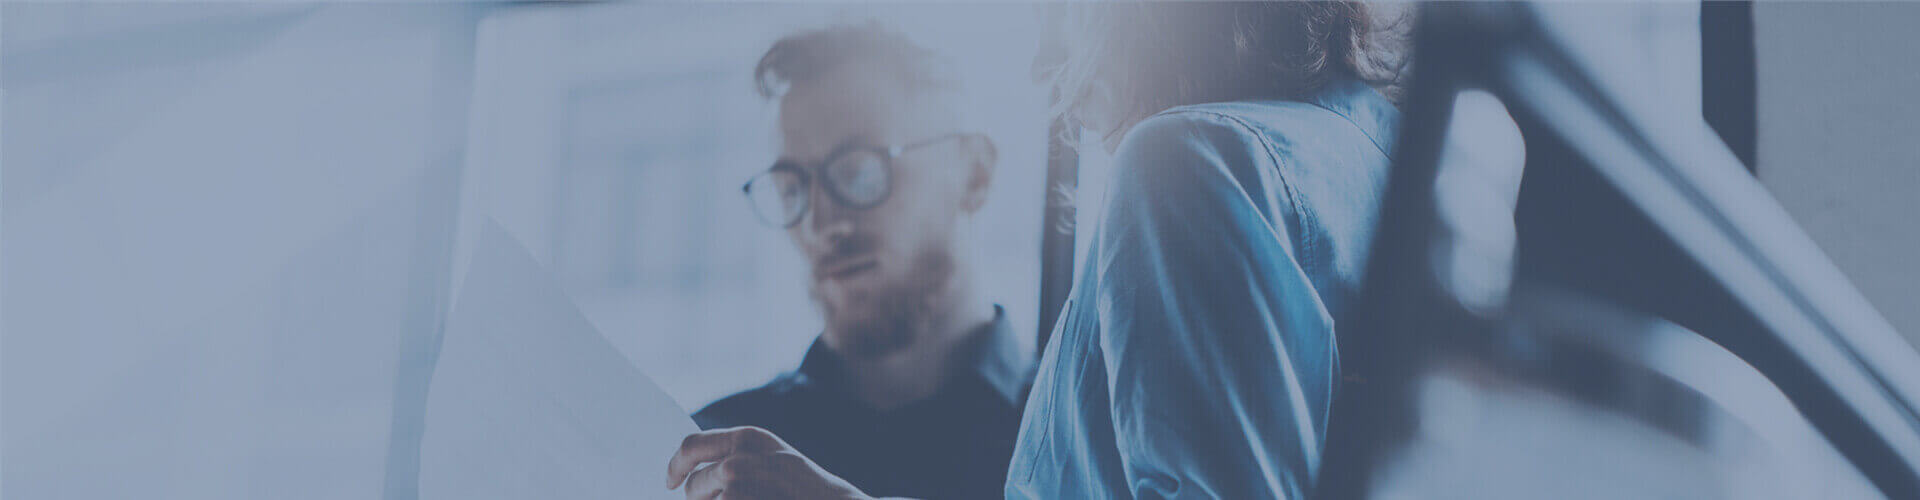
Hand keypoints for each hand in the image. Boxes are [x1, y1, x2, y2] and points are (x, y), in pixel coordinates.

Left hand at [666, 426, 871, 499]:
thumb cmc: (806, 493)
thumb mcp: (775, 462)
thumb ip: (739, 457)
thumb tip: (692, 472)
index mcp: (749, 439)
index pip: (691, 447)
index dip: (675, 467)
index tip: (671, 482)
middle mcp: (737, 458)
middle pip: (692, 486)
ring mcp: (736, 487)